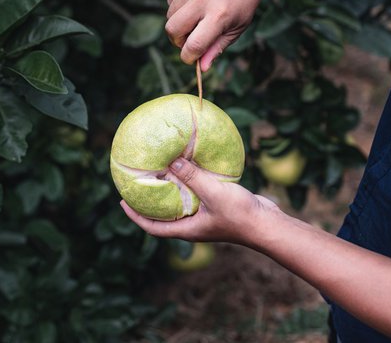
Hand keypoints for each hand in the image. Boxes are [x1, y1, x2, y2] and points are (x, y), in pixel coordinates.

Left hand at [121, 157, 280, 245]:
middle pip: (163, 215)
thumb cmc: (240, 215)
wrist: (268, 224)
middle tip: (138, 184)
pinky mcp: (217, 207)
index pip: (152, 227)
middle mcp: (192, 225)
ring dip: (169, 190)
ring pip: (180, 204)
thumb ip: (192, 176)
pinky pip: (196, 195)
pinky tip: (190, 167)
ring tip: (160, 173)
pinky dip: (189, 183)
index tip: (122, 201)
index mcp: (186, 229)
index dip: (135, 216)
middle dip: (149, 202)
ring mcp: (205, 217)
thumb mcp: (213, 192)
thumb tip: (170, 161)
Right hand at [166, 0, 315, 70]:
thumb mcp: (236, 29)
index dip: (189, 57)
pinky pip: (170, 1)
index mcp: (219, 15)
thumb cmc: (242, 3)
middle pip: (172, 30)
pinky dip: (178, 8)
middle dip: (178, 40)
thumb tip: (201, 68)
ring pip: (169, 16)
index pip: (193, 45)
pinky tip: (194, 3)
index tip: (192, 57)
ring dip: (179, 24)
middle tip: (191, 38)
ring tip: (197, 18)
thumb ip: (217, 48)